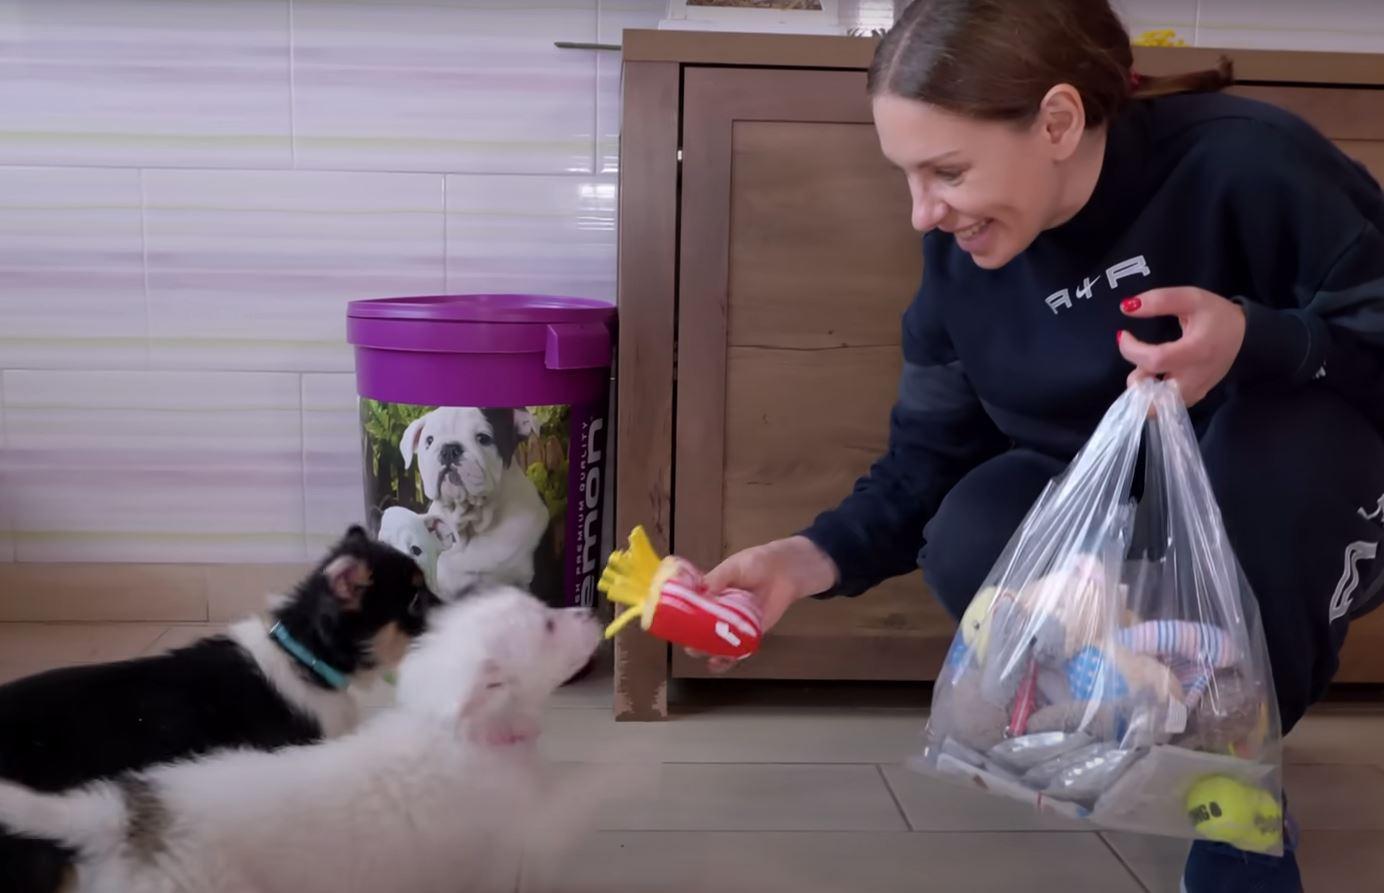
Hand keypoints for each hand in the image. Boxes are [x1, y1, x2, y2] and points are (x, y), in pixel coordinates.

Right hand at [685, 536, 837, 672]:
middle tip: (690, 644)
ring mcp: (732, 625)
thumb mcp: (733, 567)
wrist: (783, 571)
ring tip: (705, 655)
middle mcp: (717, 612)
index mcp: (708, 595)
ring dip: (707, 652)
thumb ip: (718, 578)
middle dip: (693, 640)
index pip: (688, 610)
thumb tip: (702, 590)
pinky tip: (718, 663)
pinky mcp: (749, 635)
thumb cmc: (755, 564)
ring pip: (715, 644)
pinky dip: (726, 660)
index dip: (680, 619)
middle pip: (699, 631)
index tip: (674, 626)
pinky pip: (736, 651)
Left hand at [1117, 287, 1245, 405]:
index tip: (1123, 335)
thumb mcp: (1191, 298)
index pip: (1154, 361)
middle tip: (1138, 363)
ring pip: (1158, 407)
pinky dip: (1154, 394)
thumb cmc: (1216, 316)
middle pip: (1153, 399)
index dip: (1130, 350)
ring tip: (1150, 368)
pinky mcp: (1195, 398)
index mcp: (1195, 351)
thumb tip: (1126, 307)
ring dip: (1144, 390)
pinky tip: (1158, 375)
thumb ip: (1159, 300)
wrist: (1245, 336)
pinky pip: (1166, 405)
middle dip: (1136, 382)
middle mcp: (1195, 378)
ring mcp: (1196, 392)